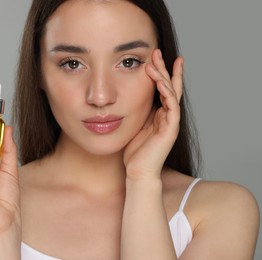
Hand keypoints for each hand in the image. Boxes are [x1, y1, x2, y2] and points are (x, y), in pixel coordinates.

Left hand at [123, 49, 182, 179]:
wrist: (138, 171)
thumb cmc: (134, 152)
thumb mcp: (134, 126)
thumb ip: (136, 112)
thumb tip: (126, 98)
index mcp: (159, 114)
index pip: (162, 89)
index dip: (160, 73)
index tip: (153, 57)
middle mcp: (167, 115)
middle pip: (169, 86)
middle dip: (164, 68)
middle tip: (157, 51)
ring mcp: (170, 122)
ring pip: (171, 93)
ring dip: (164, 76)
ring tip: (156, 61)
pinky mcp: (170, 129)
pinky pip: (172, 107)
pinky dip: (167, 93)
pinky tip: (160, 82)